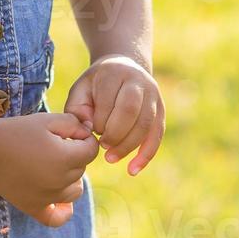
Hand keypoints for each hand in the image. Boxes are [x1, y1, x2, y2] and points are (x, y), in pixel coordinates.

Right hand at [0, 112, 98, 227]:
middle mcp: (60, 181)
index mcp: (66, 158)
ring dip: (70, 178)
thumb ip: (73, 124)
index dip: (83, 138)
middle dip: (73, 155)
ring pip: (75, 191)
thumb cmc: (17, 131)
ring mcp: (48, 198)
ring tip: (52, 165)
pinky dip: (63, 211)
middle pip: (82, 169)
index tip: (69, 133)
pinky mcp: (34, 207)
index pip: (91, 150)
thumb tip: (87, 135)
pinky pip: (58, 219)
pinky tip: (60, 200)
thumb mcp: (47, 119)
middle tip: (51, 145)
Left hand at [63, 54, 164, 175]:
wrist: (123, 67)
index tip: (91, 130)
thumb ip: (77, 108)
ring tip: (111, 158)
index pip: (108, 100)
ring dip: (128, 146)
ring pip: (146, 124)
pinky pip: (157, 135)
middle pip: (131, 111)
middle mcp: (138, 81)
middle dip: (115, 134)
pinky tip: (132, 169)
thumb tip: (88, 130)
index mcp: (115, 72)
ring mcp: (153, 95)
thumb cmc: (97, 85)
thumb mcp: (81, 89)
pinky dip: (146, 155)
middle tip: (102, 146)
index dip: (99, 121)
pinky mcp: (161, 110)